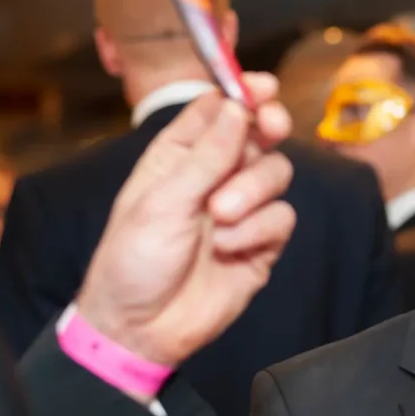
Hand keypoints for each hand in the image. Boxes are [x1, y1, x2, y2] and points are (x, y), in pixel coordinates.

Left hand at [76, 72, 295, 368]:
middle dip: (267, 128)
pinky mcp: (261, 244)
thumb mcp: (161, 201)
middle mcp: (213, 177)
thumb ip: (206, 155)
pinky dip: (258, 230)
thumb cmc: (133, 261)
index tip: (262, 87)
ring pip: (275, 173)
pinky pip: (281, 218)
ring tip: (220, 217)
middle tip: (269, 127)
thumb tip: (238, 107)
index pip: (218, 109)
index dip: (242, 92)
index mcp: (178, 156)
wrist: (141, 329)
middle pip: (258, 134)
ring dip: (252, 190)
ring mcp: (241, 210)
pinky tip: (228, 249)